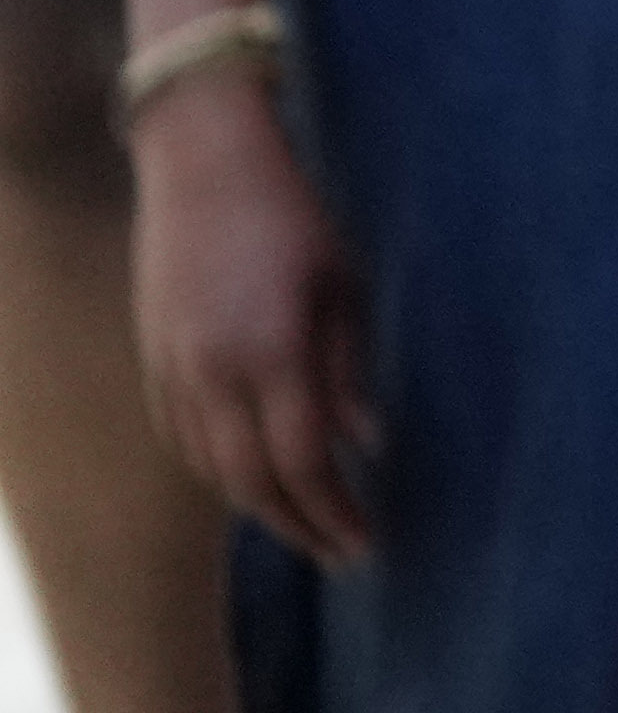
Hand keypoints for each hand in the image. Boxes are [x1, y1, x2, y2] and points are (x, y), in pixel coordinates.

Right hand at [132, 95, 374, 564]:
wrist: (201, 161)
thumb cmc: (291, 211)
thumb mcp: (341, 280)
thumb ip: (348, 367)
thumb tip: (368, 442)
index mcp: (268, 352)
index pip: (301, 462)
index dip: (333, 510)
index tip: (366, 543)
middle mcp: (211, 373)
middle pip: (250, 482)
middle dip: (299, 525)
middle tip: (342, 551)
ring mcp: (172, 368)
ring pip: (211, 466)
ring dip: (258, 503)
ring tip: (306, 521)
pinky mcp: (153, 358)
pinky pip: (183, 437)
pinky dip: (217, 468)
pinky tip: (249, 477)